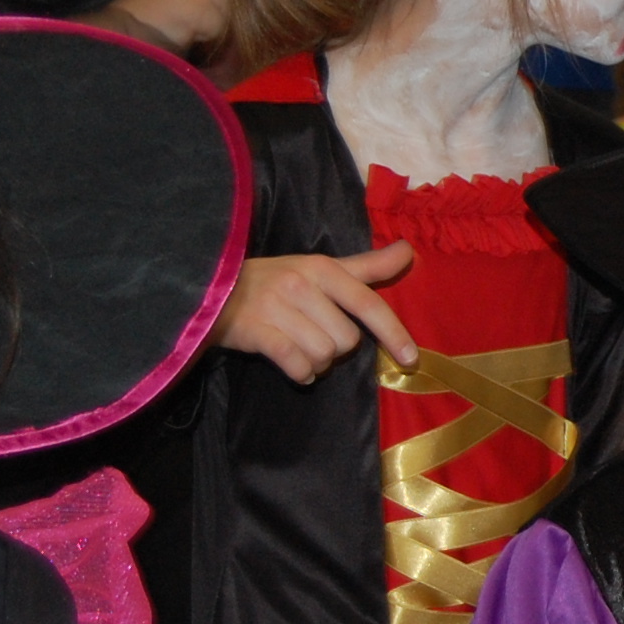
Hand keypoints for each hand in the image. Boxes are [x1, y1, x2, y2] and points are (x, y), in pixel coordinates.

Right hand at [219, 242, 419, 382]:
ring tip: (299, 347)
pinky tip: (294, 366)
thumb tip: (408, 251)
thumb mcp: (320, 267)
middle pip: (347, 339)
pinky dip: (300, 373)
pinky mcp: (256, 332)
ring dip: (317, 361)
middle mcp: (301, 284)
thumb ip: (366, 265)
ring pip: (324, 355)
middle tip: (314, 335)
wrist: (213, 289)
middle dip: (337, 348)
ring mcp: (276, 308)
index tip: (411, 358)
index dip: (393, 332)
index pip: (367, 303)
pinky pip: (296, 365)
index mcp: (322, 268)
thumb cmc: (276, 280)